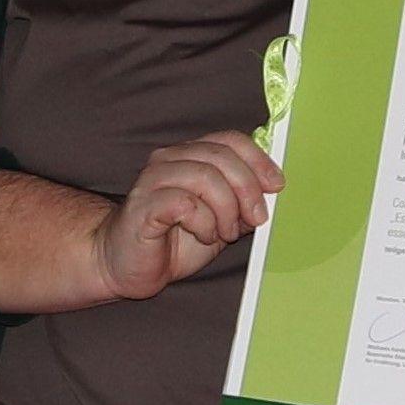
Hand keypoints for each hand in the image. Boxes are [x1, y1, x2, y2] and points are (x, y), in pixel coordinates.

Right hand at [92, 132, 281, 302]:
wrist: (128, 265)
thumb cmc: (173, 241)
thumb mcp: (220, 220)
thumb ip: (242, 204)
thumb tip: (270, 194)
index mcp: (189, 157)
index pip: (229, 140)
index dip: (258, 159)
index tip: (276, 185)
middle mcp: (169, 160)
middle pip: (221, 156)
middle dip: (247, 189)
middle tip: (255, 219)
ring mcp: (153, 180)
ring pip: (205, 177)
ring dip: (226, 209)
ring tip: (224, 232)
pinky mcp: (143, 206)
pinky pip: (185, 203)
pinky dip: (204, 222)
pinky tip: (202, 235)